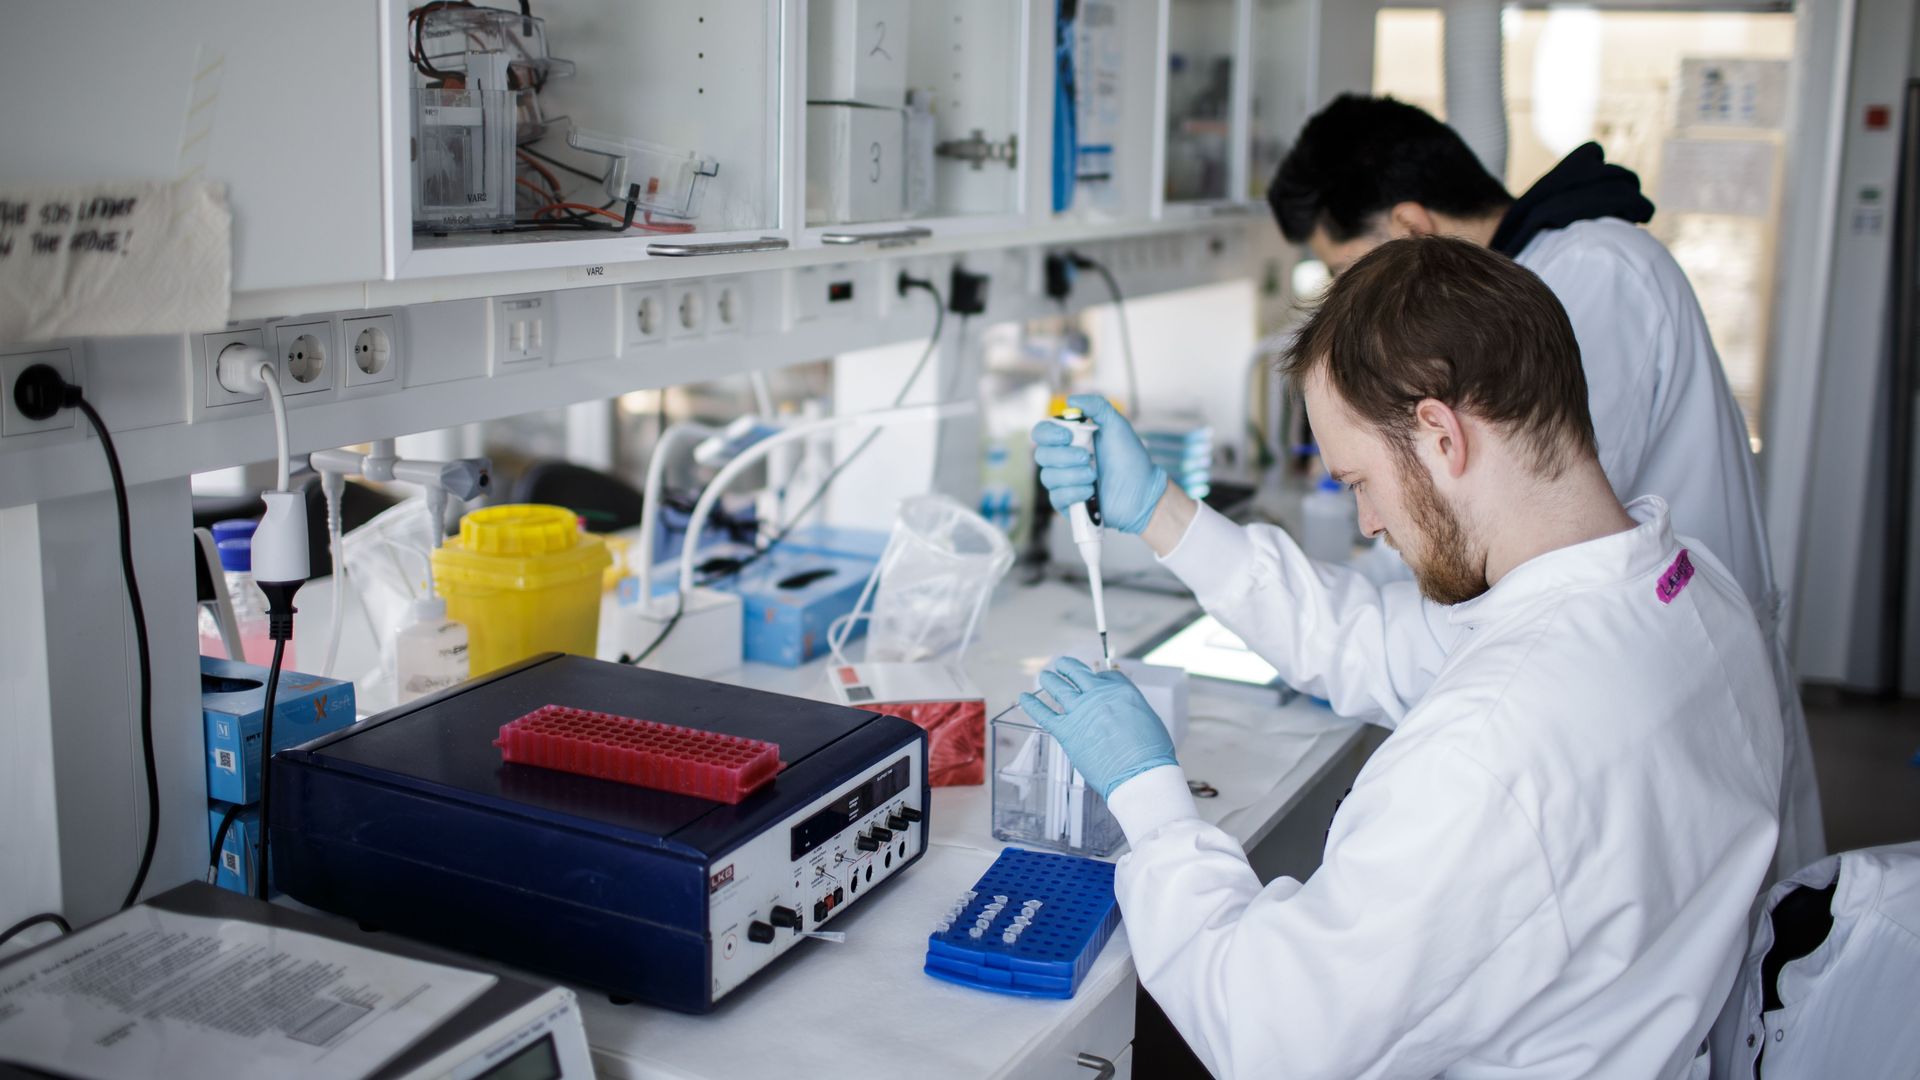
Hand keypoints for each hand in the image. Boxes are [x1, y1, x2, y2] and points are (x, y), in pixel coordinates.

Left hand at [1018, 658, 1176, 799]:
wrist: (1138, 774)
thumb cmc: (1150, 753)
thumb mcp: (1148, 719)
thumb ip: (1129, 707)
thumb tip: (1119, 707)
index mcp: (1120, 690)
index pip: (1105, 675)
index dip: (1098, 676)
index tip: (1094, 679)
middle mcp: (1098, 695)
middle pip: (1077, 673)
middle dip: (1068, 667)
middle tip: (1062, 665)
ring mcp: (1079, 711)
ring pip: (1058, 687)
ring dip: (1049, 679)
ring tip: (1045, 675)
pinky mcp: (1066, 731)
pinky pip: (1043, 713)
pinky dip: (1031, 704)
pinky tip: (1023, 697)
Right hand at [1030, 394, 1167, 534]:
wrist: (1142, 491)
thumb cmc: (1130, 459)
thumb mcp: (1117, 425)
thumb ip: (1096, 406)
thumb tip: (1071, 400)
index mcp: (1070, 440)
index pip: (1041, 433)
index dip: (1049, 434)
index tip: (1068, 436)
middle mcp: (1062, 459)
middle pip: (1041, 455)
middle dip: (1065, 456)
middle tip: (1088, 457)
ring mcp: (1063, 481)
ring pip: (1048, 477)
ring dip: (1074, 475)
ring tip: (1094, 476)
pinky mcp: (1066, 503)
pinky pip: (1056, 497)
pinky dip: (1075, 492)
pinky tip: (1091, 491)